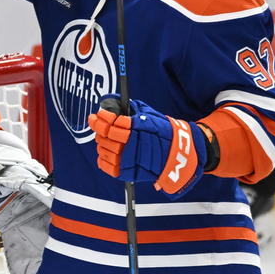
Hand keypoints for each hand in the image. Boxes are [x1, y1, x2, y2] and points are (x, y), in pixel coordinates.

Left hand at [89, 98, 207, 195]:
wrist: (177, 154)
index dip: (101, 117)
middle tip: (98, 125)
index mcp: (136, 126)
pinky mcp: (127, 172)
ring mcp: (128, 158)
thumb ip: (131, 108)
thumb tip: (113, 101)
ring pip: (103, 149)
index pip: (110, 121)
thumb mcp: (149, 114)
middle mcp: (131, 142)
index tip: (97, 115)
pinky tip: (106, 152)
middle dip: (99, 128)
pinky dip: (103, 158)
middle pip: (105, 135)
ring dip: (101, 143)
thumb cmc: (163, 133)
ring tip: (104, 139)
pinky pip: (107, 166)